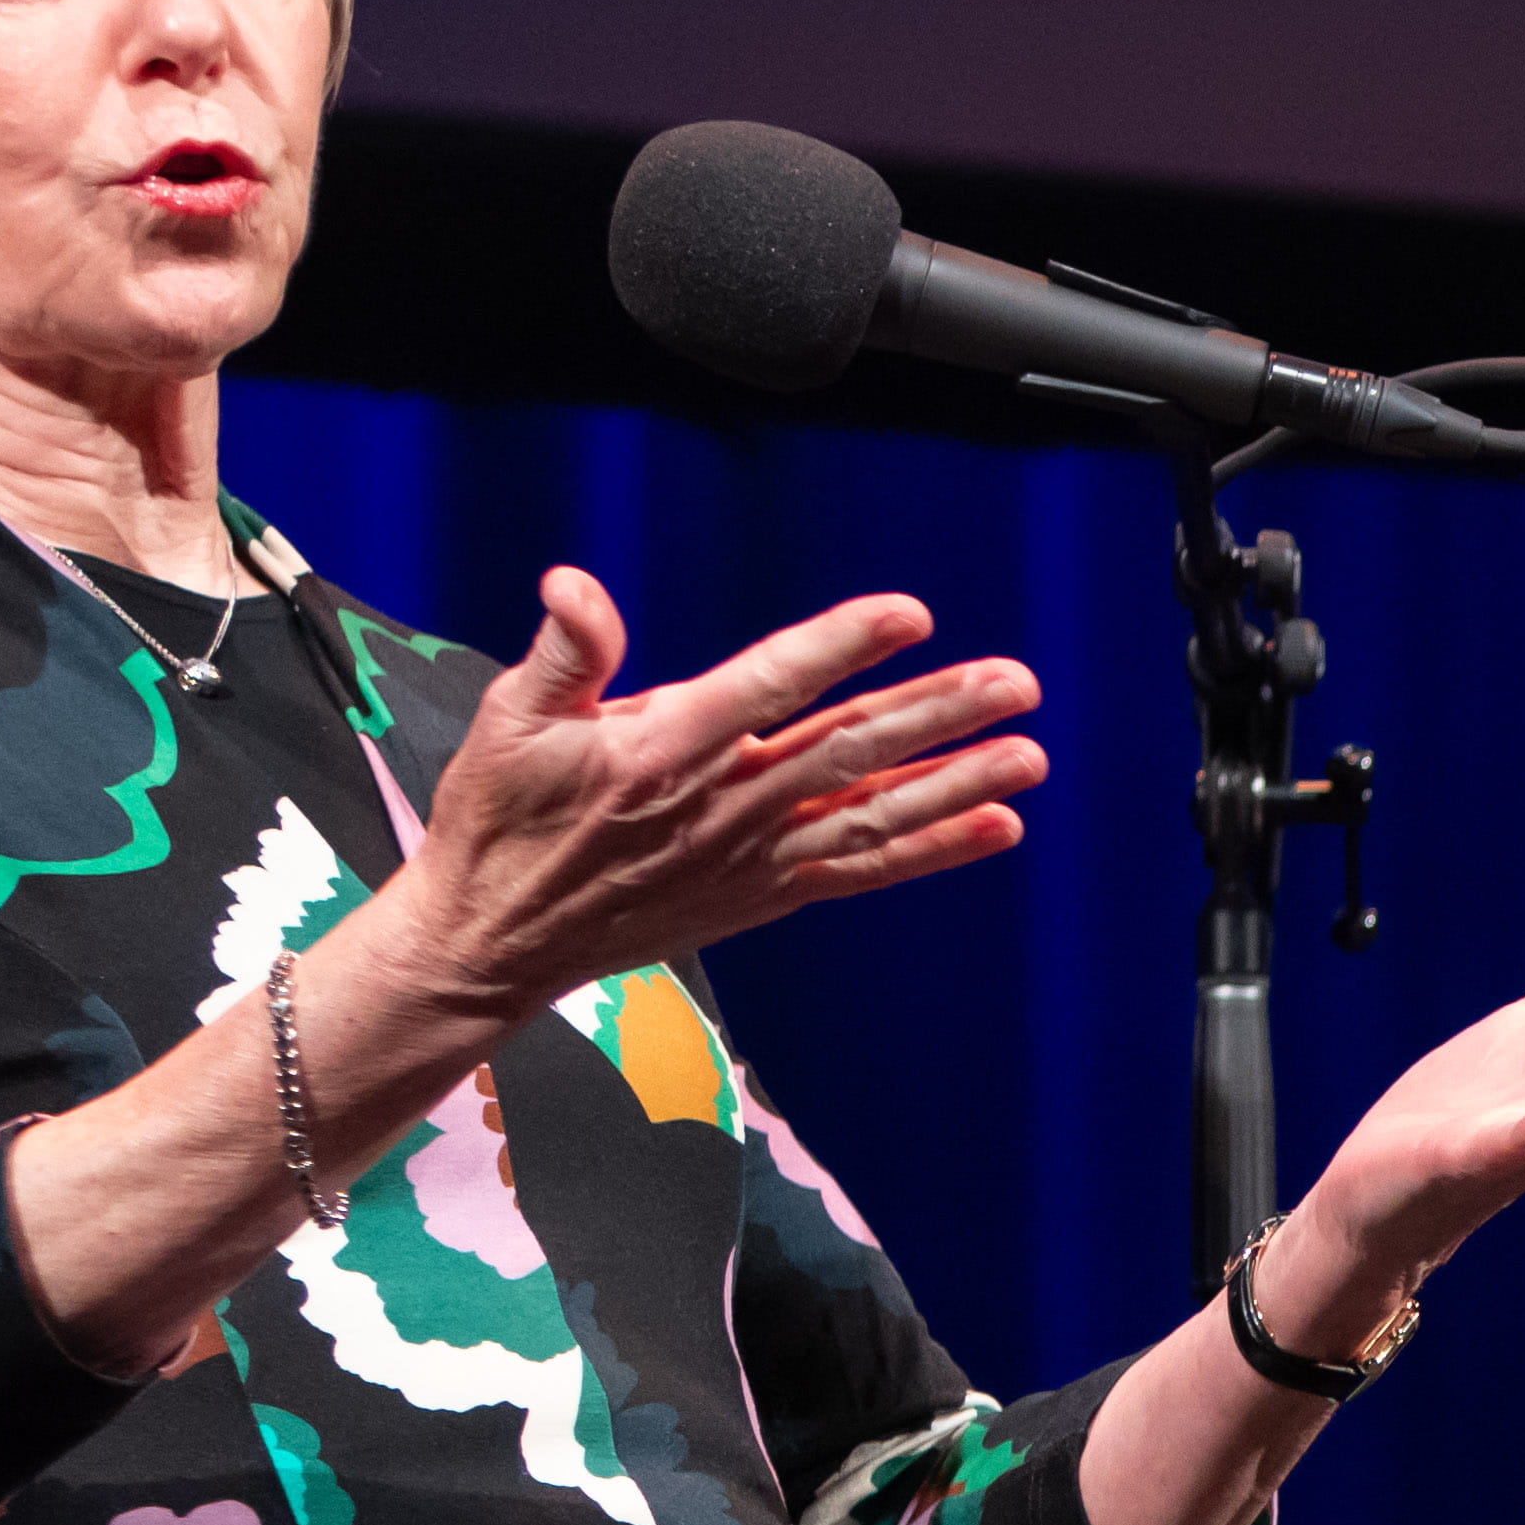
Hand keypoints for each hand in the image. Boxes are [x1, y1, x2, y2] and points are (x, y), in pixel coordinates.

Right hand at [351, 569, 1040, 1018]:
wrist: (495, 939)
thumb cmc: (501, 819)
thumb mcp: (509, 720)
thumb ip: (562, 651)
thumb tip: (573, 585)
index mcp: (666, 747)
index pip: (771, 684)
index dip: (842, 646)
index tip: (908, 615)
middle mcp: (725, 804)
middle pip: (850, 748)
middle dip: (939, 712)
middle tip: (1016, 683)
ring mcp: (754, 854)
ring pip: (873, 812)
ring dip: (958, 782)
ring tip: (1030, 756)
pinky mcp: (766, 892)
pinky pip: (864, 870)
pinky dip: (932, 850)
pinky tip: (997, 827)